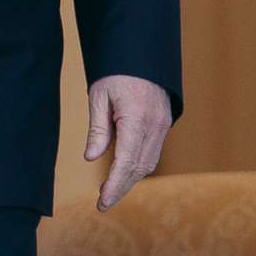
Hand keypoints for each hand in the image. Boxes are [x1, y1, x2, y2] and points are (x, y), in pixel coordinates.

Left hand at [83, 74, 172, 211]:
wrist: (141, 52)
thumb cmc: (116, 72)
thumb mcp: (99, 96)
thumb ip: (98, 129)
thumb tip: (91, 158)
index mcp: (136, 119)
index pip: (126, 162)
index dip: (114, 186)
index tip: (102, 203)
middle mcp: (154, 126)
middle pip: (139, 168)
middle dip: (121, 188)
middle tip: (102, 203)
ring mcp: (163, 126)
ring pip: (148, 163)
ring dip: (130, 179)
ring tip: (110, 190)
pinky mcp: (165, 124)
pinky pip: (153, 153)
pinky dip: (139, 166)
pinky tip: (124, 172)